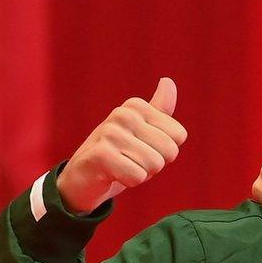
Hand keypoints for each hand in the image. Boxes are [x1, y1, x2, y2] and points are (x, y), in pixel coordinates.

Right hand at [57, 78, 187, 213]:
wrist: (83, 179)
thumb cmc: (120, 156)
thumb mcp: (143, 132)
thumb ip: (159, 110)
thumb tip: (168, 81)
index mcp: (137, 106)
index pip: (178, 135)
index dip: (164, 151)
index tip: (142, 149)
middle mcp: (123, 114)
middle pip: (170, 151)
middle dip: (155, 164)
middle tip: (132, 161)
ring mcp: (110, 132)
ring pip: (154, 165)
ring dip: (141, 173)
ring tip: (122, 167)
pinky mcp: (101, 154)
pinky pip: (138, 176)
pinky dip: (129, 182)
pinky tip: (113, 175)